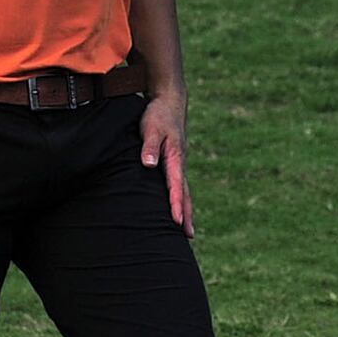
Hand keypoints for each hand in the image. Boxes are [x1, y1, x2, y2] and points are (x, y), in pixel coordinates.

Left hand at [139, 91, 194, 235]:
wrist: (170, 101)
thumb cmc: (158, 114)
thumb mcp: (150, 127)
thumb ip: (149, 146)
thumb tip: (148, 164)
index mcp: (175, 157)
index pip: (175, 185)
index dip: (176, 204)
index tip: (176, 221)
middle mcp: (180, 163)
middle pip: (185, 193)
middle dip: (186, 214)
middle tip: (188, 235)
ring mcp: (180, 163)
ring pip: (184, 191)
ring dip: (186, 210)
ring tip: (187, 230)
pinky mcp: (176, 161)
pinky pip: (179, 184)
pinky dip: (182, 199)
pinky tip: (179, 208)